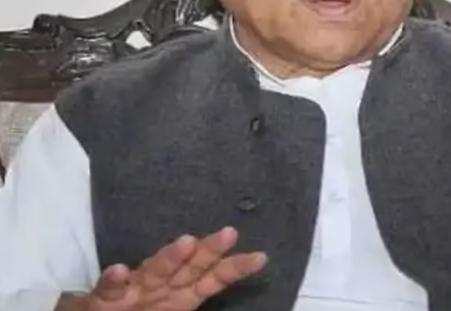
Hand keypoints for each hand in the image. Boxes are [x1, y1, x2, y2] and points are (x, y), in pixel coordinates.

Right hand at [56, 226, 266, 310]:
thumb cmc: (140, 310)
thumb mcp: (177, 307)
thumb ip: (197, 293)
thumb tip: (231, 277)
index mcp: (181, 294)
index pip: (212, 277)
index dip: (235, 267)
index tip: (261, 257)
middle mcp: (162, 286)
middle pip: (189, 266)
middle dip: (209, 250)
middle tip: (230, 232)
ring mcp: (134, 289)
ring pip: (154, 270)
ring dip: (169, 256)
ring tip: (187, 242)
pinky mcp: (104, 299)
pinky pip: (108, 290)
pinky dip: (113, 280)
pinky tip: (118, 270)